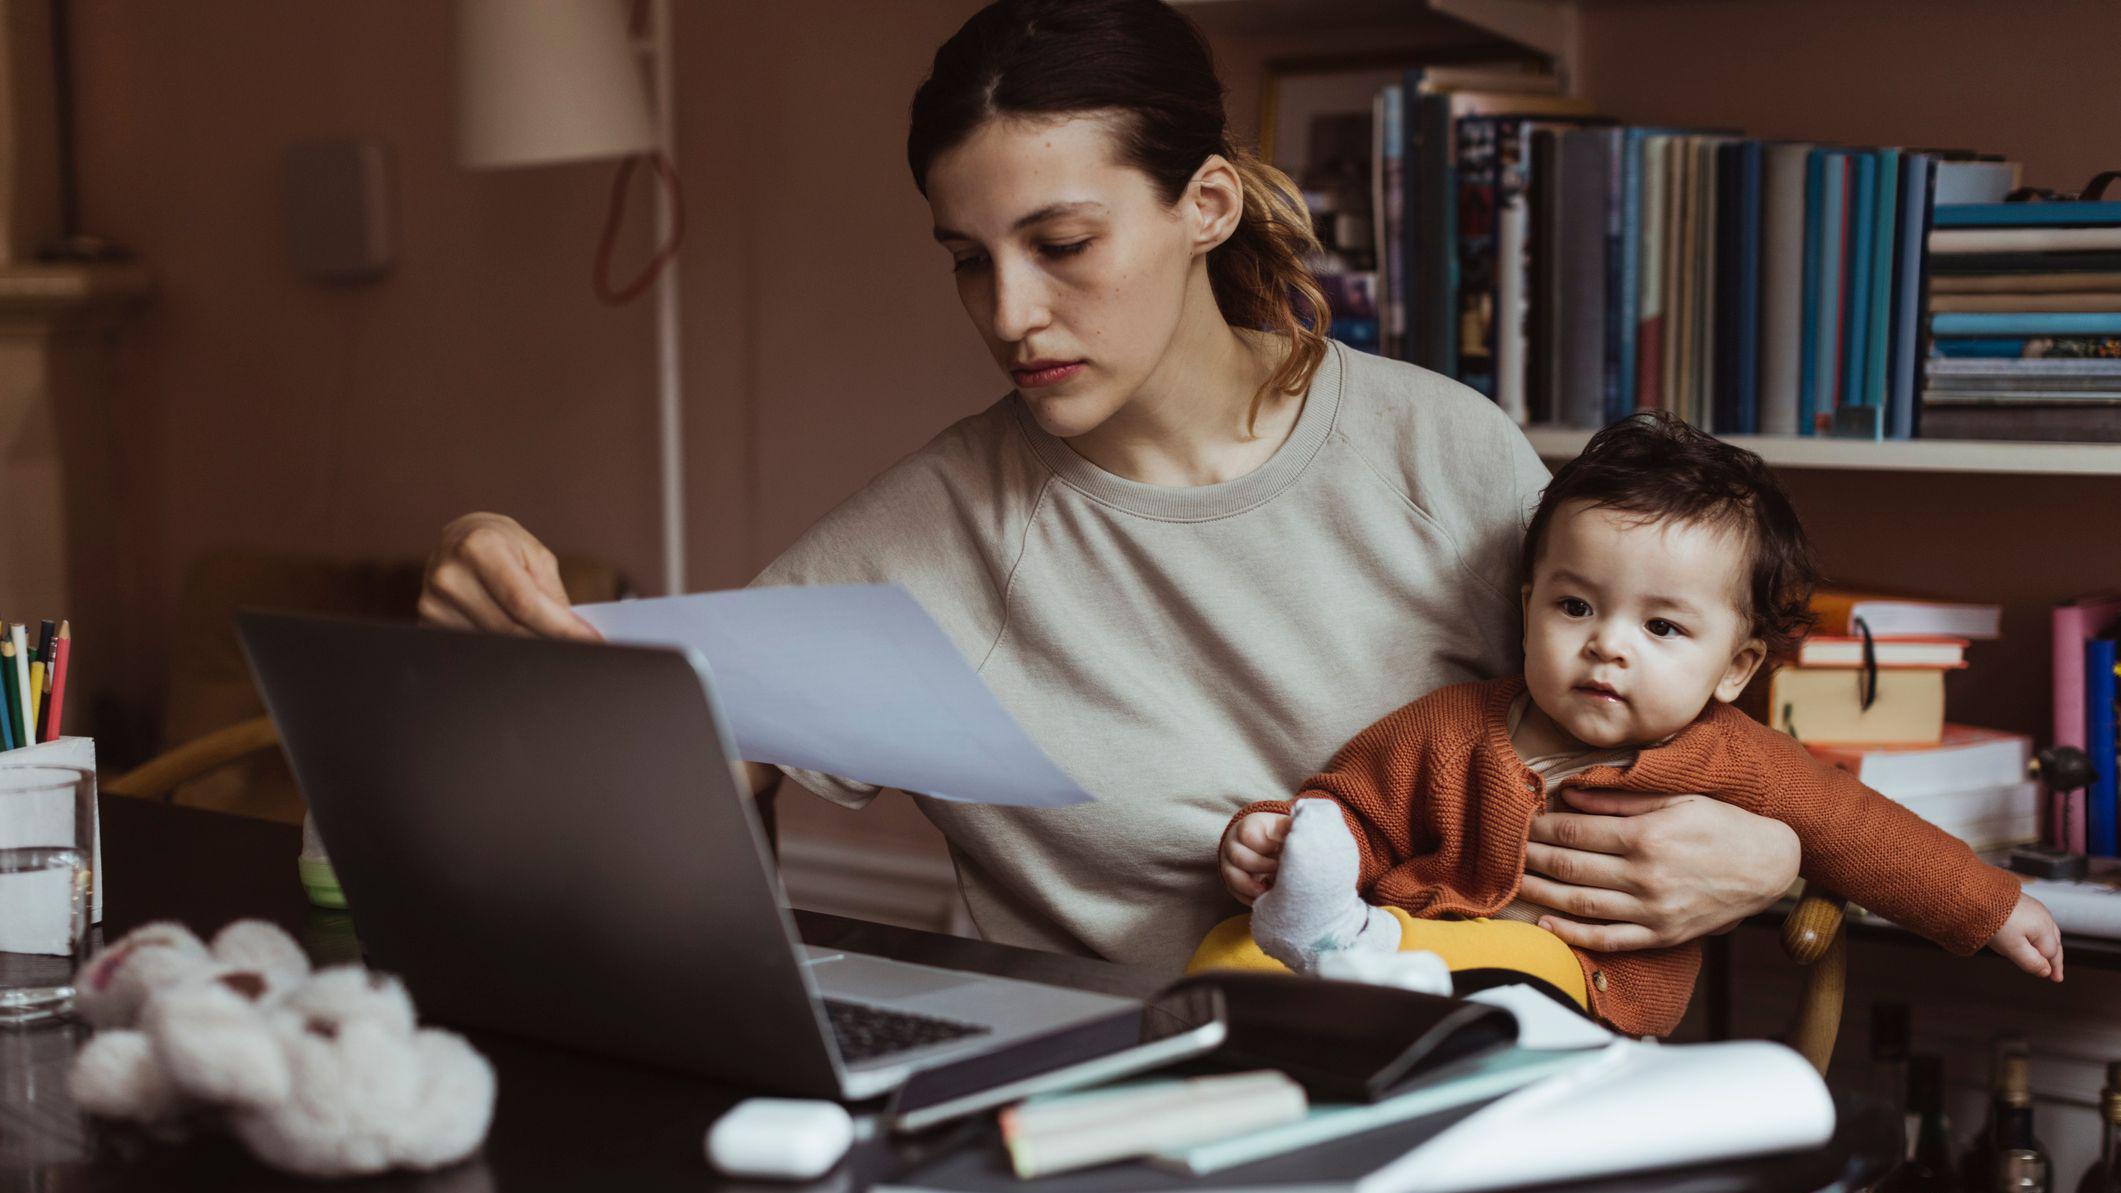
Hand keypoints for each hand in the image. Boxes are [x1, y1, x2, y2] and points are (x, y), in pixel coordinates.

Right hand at [418, 513, 599, 639]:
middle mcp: (448, 574)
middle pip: (509, 629)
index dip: (560, 628)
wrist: (458, 539)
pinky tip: (509, 630)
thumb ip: (551, 593)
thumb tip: (571, 633)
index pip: (524, 603)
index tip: (591, 642)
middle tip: (578, 646)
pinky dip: (500, 643)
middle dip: (548, 640)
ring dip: (525, 643)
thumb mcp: (535, 555)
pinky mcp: (427, 620)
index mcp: (478, 547)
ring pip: (494, 643)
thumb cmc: (502, 543)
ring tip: (539, 630)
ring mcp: (432, 601)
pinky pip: (475, 644)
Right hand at [1219, 812, 1289, 904]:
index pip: (1247, 835)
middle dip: (1261, 867)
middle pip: (1239, 857)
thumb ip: (1291, 828)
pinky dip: (1250, 898)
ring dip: (1252, 887)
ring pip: (1233, 877)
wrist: (1260, 843)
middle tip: (1280, 872)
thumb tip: (1304, 831)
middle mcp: (1233, 845)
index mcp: (1247, 827)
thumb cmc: (1276, 835)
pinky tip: (1265, 899)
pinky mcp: (1231, 882)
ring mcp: (1229, 864)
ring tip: (1270, 891)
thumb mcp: (1283, 827)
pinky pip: (1236, 893)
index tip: (1281, 851)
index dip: (1265, 845)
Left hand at [1520, 789, 1800, 951]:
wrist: (1768, 866)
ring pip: (1580, 904)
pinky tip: (1546, 924)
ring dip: (1540, 894)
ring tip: (1513, 882)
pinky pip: (1607, 939)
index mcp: (1646, 836)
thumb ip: (1620, 800)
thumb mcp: (1675, 799)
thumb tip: (1570, 795)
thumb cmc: (1721, 825)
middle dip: (1532, 856)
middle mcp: (1645, 876)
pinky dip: (1572, 934)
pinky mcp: (1661, 935)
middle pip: (1570, 867)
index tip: (1519, 820)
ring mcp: (1652, 910)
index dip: (1540, 826)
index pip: (1575, 832)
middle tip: (1504, 849)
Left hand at [1989, 892, 2063, 981]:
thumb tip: (2046, 972)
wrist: (1976, 894)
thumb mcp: (2013, 948)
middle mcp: (2043, 916)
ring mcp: (2034, 907)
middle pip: (2053, 942)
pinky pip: (2036, 922)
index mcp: (2044, 928)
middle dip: (2055, 958)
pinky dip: (2038, 934)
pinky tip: (2031, 938)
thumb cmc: (1995, 921)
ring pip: (2047, 931)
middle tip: (2056, 975)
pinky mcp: (2023, 902)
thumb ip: (2031, 962)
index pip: (2052, 953)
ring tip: (2047, 958)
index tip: (2054, 979)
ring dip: (2048, 946)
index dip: (2052, 967)